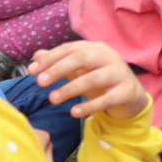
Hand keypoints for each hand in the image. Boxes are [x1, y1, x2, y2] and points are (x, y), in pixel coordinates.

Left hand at [28, 40, 150, 120]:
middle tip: (40, 82)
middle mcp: (110, 57)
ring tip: (52, 99)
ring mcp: (120, 74)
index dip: (50, 58)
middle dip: (59, 69)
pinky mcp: (127, 92)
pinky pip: (107, 99)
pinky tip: (74, 112)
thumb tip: (37, 55)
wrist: (130, 94)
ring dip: (71, 88)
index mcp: (96, 48)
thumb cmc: (100, 78)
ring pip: (94, 78)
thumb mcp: (80, 70)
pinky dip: (90, 106)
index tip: (32, 70)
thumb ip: (59, 62)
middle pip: (82, 58)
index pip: (71, 48)